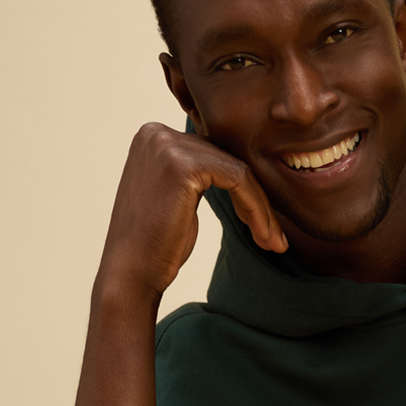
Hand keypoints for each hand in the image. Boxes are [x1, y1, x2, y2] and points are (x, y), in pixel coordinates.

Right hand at [94, 121, 287, 304]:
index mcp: (155, 137)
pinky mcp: (183, 165)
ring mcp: (168, 145)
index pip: (214, 155)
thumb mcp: (179, 199)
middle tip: (274, 239)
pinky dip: (256, 208)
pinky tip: (263, 235)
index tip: (262, 226)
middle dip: (256, 202)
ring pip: (238, 170)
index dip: (243, 191)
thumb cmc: (156, 245)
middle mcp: (157, 133)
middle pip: (227, 159)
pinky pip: (238, 179)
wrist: (132, 272)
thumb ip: (198, 177)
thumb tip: (237, 172)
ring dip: (261, 210)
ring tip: (273, 243)